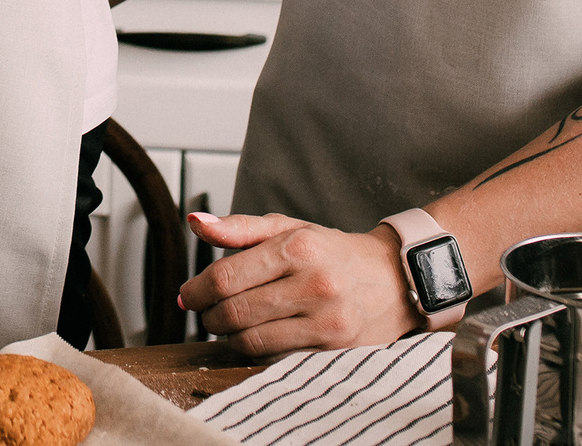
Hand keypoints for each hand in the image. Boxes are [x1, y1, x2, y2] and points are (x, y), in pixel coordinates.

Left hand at [177, 213, 420, 352]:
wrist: (393, 279)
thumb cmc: (331, 252)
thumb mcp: (288, 228)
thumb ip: (239, 228)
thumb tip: (194, 223)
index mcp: (298, 248)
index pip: (226, 277)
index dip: (197, 290)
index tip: (188, 295)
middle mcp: (314, 284)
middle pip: (235, 312)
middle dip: (209, 315)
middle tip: (206, 311)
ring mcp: (326, 321)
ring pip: (251, 341)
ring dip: (229, 336)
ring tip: (230, 323)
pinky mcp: (333, 349)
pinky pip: (275, 358)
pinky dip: (257, 350)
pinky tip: (259, 335)